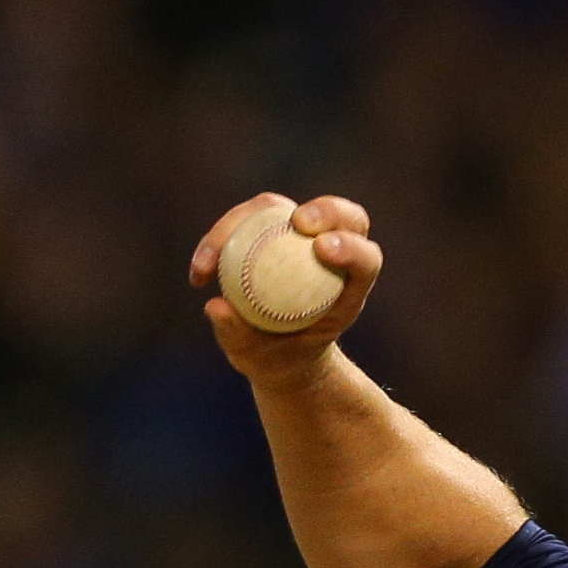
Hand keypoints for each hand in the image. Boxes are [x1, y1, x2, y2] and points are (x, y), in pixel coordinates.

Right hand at [190, 193, 383, 384]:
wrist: (272, 352)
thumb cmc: (280, 358)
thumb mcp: (263, 358)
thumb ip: (243, 335)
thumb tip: (217, 306)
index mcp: (350, 285)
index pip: (366, 258)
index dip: (351, 247)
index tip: (322, 249)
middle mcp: (331, 252)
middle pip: (341, 216)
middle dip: (325, 211)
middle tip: (297, 222)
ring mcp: (298, 236)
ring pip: (281, 208)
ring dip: (243, 221)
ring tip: (211, 261)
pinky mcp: (268, 228)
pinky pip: (244, 221)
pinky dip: (218, 240)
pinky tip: (200, 271)